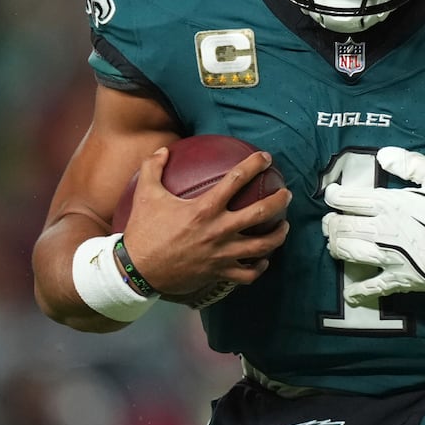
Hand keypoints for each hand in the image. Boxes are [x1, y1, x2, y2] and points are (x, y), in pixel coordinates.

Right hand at [119, 146, 289, 295]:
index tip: (266, 158)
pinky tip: (263, 260)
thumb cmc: (143, 232)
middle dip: (280, 201)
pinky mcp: (220, 273)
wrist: (137, 271)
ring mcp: (222, 254)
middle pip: (261, 212)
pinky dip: (259, 267)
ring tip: (284, 227)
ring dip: (278, 235)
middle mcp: (219, 230)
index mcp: (204, 209)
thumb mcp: (145, 195)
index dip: (255, 164)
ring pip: (263, 246)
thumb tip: (162, 150)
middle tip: (287, 194)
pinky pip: (249, 273)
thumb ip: (153, 168)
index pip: (237, 179)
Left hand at [321, 147, 424, 302]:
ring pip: (348, 253)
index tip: (332, 195)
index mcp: (390, 204)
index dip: (334, 196)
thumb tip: (382, 155)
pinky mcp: (401, 280)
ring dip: (336, 247)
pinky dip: (357, 291)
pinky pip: (372, 287)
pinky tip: (350, 293)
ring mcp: (389, 258)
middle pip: (342, 228)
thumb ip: (410, 164)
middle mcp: (382, 231)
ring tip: (335, 244)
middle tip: (331, 222)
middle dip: (331, 224)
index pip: (348, 200)